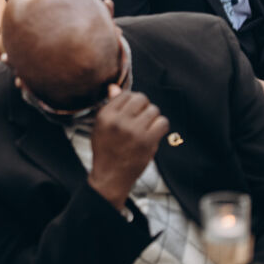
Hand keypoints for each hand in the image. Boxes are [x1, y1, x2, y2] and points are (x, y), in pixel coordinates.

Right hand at [87, 85, 168, 212]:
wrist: (110, 177)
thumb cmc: (106, 151)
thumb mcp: (100, 126)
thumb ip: (109, 106)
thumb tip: (114, 87)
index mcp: (106, 115)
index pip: (125, 94)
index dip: (131, 101)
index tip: (131, 110)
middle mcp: (119, 121)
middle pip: (141, 99)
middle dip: (143, 106)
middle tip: (140, 117)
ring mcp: (134, 131)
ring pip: (153, 110)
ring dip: (152, 117)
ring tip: (146, 127)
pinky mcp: (148, 141)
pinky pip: (163, 123)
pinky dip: (161, 126)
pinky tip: (154, 132)